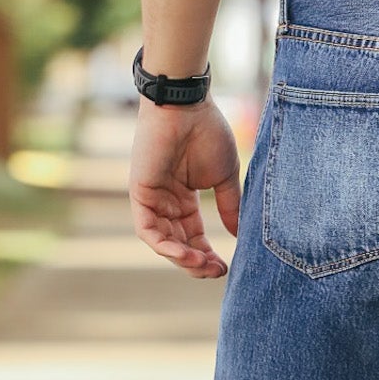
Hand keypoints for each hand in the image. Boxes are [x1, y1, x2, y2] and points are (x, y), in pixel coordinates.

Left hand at [128, 99, 240, 278]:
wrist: (187, 107)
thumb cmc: (207, 133)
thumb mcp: (225, 177)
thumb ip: (230, 207)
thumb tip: (239, 236)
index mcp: (184, 200)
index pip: (194, 237)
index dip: (208, 256)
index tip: (225, 268)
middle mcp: (166, 204)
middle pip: (178, 244)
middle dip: (197, 263)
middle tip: (216, 272)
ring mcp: (152, 200)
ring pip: (163, 242)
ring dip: (182, 259)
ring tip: (203, 266)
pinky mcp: (140, 195)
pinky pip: (148, 230)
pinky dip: (165, 246)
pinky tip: (185, 255)